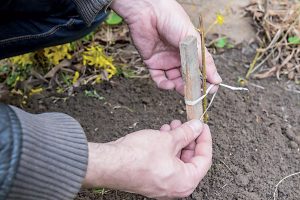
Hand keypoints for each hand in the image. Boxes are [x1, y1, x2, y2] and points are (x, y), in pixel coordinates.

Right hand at [83, 120, 211, 198]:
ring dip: (176, 141)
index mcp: (185, 181)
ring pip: (176, 159)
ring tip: (172, 125)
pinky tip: (162, 133)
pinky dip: (166, 148)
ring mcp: (162, 184)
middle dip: (188, 138)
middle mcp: (176, 187)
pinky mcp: (151, 178)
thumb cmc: (138, 156)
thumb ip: (186, 133)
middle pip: (190, 159)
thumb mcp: (167, 139)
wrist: (110, 164)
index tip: (202, 126)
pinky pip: (165, 162)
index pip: (204, 159)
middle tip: (186, 123)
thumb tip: (197, 126)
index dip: (204, 139)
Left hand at [111, 0, 221, 93]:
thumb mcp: (193, 41)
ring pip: (174, 80)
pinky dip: (164, 85)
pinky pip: (159, 79)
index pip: (201, 69)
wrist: (148, 11)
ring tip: (181, 89)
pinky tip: (168, 85)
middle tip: (194, 94)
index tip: (211, 90)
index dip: (205, 81)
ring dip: (178, 87)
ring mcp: (166, 60)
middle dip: (191, 87)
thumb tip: (217, 80)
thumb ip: (204, 62)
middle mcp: (179, 56)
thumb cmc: (172, 20)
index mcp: (191, 50)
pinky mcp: (152, 63)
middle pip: (187, 77)